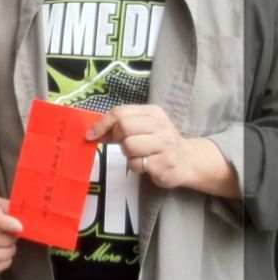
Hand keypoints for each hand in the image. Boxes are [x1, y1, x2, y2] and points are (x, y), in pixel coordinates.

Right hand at [0, 196, 22, 273]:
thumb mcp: (5, 205)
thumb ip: (15, 213)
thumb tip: (29, 225)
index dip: (4, 223)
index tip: (20, 228)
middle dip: (8, 240)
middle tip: (16, 237)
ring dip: (7, 252)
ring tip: (11, 245)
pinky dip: (4, 262)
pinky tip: (7, 254)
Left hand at [86, 104, 204, 189]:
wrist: (187, 160)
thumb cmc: (158, 142)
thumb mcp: (143, 127)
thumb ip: (120, 125)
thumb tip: (93, 132)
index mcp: (152, 112)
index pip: (120, 112)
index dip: (102, 124)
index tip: (92, 135)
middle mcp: (161, 126)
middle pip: (124, 127)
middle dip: (117, 138)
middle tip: (124, 144)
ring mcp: (165, 144)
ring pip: (128, 146)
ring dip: (127, 153)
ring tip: (138, 154)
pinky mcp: (164, 163)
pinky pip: (135, 164)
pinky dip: (135, 166)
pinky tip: (146, 164)